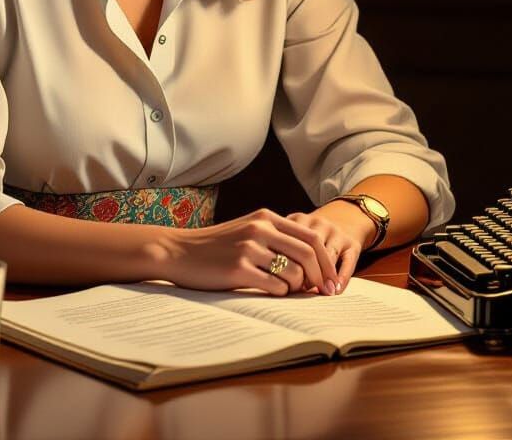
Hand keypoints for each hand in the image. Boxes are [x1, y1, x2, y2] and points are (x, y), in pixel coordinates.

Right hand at [148, 207, 345, 296]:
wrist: (178, 252)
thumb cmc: (215, 246)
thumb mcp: (247, 230)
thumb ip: (275, 238)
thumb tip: (311, 263)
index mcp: (265, 217)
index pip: (310, 236)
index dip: (326, 259)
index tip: (332, 279)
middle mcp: (260, 229)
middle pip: (308, 253)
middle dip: (322, 277)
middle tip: (324, 293)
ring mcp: (249, 248)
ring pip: (294, 273)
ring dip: (298, 288)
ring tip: (289, 291)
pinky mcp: (238, 269)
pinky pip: (275, 286)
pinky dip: (280, 294)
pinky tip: (271, 292)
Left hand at [285, 204, 374, 293]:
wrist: (345, 218)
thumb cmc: (312, 236)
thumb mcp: (296, 234)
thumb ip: (286, 249)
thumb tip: (280, 281)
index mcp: (299, 219)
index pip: (291, 240)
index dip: (288, 263)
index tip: (285, 281)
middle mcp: (319, 223)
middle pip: (310, 248)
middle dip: (305, 271)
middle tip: (301, 291)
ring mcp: (337, 232)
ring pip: (329, 255)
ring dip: (322, 276)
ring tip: (318, 293)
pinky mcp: (353, 243)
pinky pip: (348, 261)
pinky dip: (342, 277)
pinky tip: (336, 291)